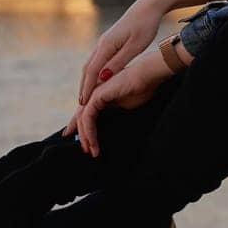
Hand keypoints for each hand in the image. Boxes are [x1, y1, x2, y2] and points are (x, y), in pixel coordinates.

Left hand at [62, 49, 177, 156]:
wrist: (147, 77)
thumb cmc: (140, 89)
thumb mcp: (123, 106)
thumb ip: (112, 113)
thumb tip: (108, 126)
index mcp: (100, 94)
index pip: (86, 113)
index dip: (81, 128)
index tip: (83, 142)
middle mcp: (93, 93)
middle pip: (81, 117)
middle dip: (82, 135)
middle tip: (87, 151)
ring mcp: (93, 93)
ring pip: (82, 119)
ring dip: (86, 136)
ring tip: (92, 150)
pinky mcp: (96, 96)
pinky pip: (87, 117)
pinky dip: (89, 131)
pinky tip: (93, 142)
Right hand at [77, 0, 167, 105]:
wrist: (148, 6)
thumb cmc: (145, 26)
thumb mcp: (135, 47)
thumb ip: (119, 62)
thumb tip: (103, 78)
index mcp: (106, 45)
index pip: (92, 71)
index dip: (87, 88)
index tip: (83, 103)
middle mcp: (102, 43)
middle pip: (87, 69)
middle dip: (83, 86)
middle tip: (81, 104)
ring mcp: (104, 42)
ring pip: (91, 64)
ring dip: (87, 80)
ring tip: (87, 95)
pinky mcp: (110, 41)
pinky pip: (97, 60)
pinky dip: (93, 72)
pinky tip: (98, 79)